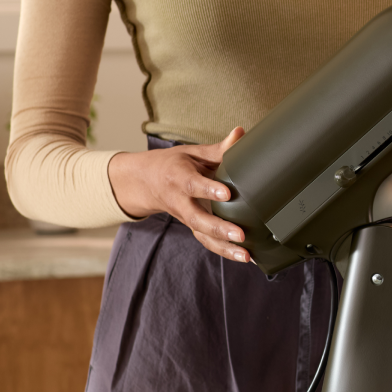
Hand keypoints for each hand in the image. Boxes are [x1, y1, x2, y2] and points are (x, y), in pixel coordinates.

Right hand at [107, 128, 252, 262]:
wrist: (146, 182)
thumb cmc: (174, 164)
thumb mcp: (192, 153)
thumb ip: (218, 149)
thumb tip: (240, 134)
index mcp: (178, 177)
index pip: (193, 184)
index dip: (208, 189)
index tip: (227, 193)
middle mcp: (180, 201)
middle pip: (197, 218)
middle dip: (219, 228)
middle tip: (240, 235)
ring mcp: (185, 217)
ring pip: (202, 235)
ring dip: (224, 247)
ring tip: (245, 255)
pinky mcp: (192, 227)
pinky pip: (206, 242)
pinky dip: (224, 251)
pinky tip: (244, 257)